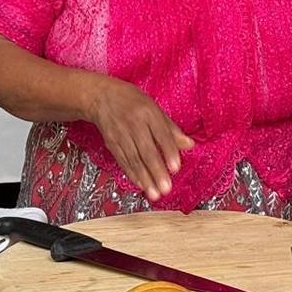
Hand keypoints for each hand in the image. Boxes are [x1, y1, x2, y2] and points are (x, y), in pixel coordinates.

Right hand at [86, 77, 193, 201]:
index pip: (161, 134)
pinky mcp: (111, 143)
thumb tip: (190, 144)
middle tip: (166, 188)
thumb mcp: (155, 108)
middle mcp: (134, 124)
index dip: (168, 152)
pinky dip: (132, 174)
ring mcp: (121, 135)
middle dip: (157, 171)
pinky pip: (123, 161)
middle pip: (146, 150)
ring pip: (134, 160)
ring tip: (155, 194)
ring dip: (145, 178)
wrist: (102, 97)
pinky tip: (141, 185)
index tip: (176, 168)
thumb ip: (171, 128)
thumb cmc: (133, 101)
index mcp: (148, 113)